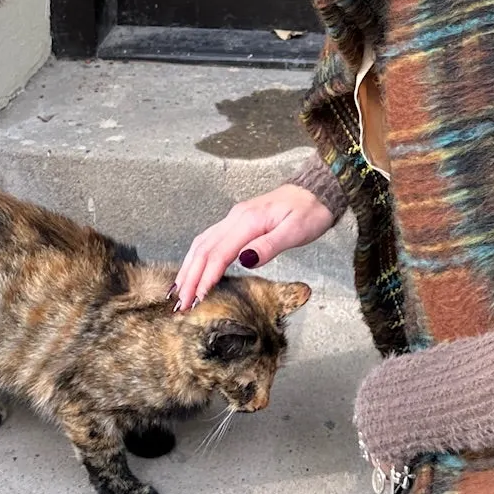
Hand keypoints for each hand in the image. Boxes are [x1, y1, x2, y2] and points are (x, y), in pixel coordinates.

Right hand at [172, 184, 336, 308]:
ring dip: (189, 267)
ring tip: (178, 290)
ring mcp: (234, 218)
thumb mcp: (296, 232)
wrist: (315, 191)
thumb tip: (244, 260)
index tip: (197, 299)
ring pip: (202, 243)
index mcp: (248, 221)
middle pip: (203, 249)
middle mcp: (235, 218)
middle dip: (190, 277)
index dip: (206, 277)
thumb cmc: (310, 212)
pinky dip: (197, 257)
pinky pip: (209, 240)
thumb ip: (268, 246)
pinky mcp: (237, 221)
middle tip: (180, 303)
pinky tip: (192, 268)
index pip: (219, 253)